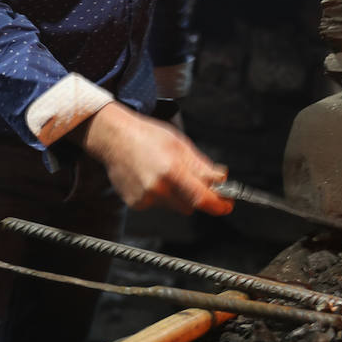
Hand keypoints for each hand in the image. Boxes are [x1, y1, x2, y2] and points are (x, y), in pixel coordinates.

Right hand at [76, 102, 231, 214]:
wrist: (114, 138)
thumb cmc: (146, 136)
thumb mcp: (180, 144)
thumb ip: (201, 166)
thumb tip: (221, 178)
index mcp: (171, 170)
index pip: (200, 197)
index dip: (217, 204)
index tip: (227, 205)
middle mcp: (157, 187)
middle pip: (190, 205)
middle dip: (197, 195)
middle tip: (195, 179)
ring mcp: (145, 197)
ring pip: (175, 205)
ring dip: (178, 194)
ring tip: (165, 171)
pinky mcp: (136, 203)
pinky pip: (159, 204)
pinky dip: (162, 195)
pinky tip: (152, 177)